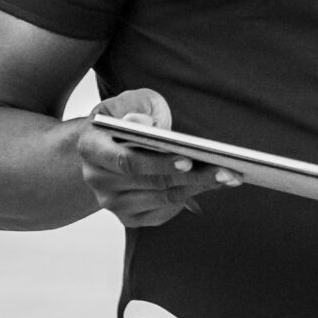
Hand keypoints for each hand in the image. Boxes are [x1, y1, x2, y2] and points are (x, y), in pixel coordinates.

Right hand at [75, 89, 239, 227]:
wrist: (106, 143)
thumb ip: (137, 108)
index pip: (126, 162)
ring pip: (162, 199)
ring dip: (198, 188)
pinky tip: (209, 185)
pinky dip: (189, 199)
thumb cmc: (123, 116)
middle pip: (151, 184)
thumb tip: (149, 126)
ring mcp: (112, 202)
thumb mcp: (128, 101)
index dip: (158, 163)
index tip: (189, 159)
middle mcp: (96, 180)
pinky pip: (163, 212)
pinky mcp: (128, 217)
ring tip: (227, 176)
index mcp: (90, 147)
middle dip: (192, 177)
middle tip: (225, 170)